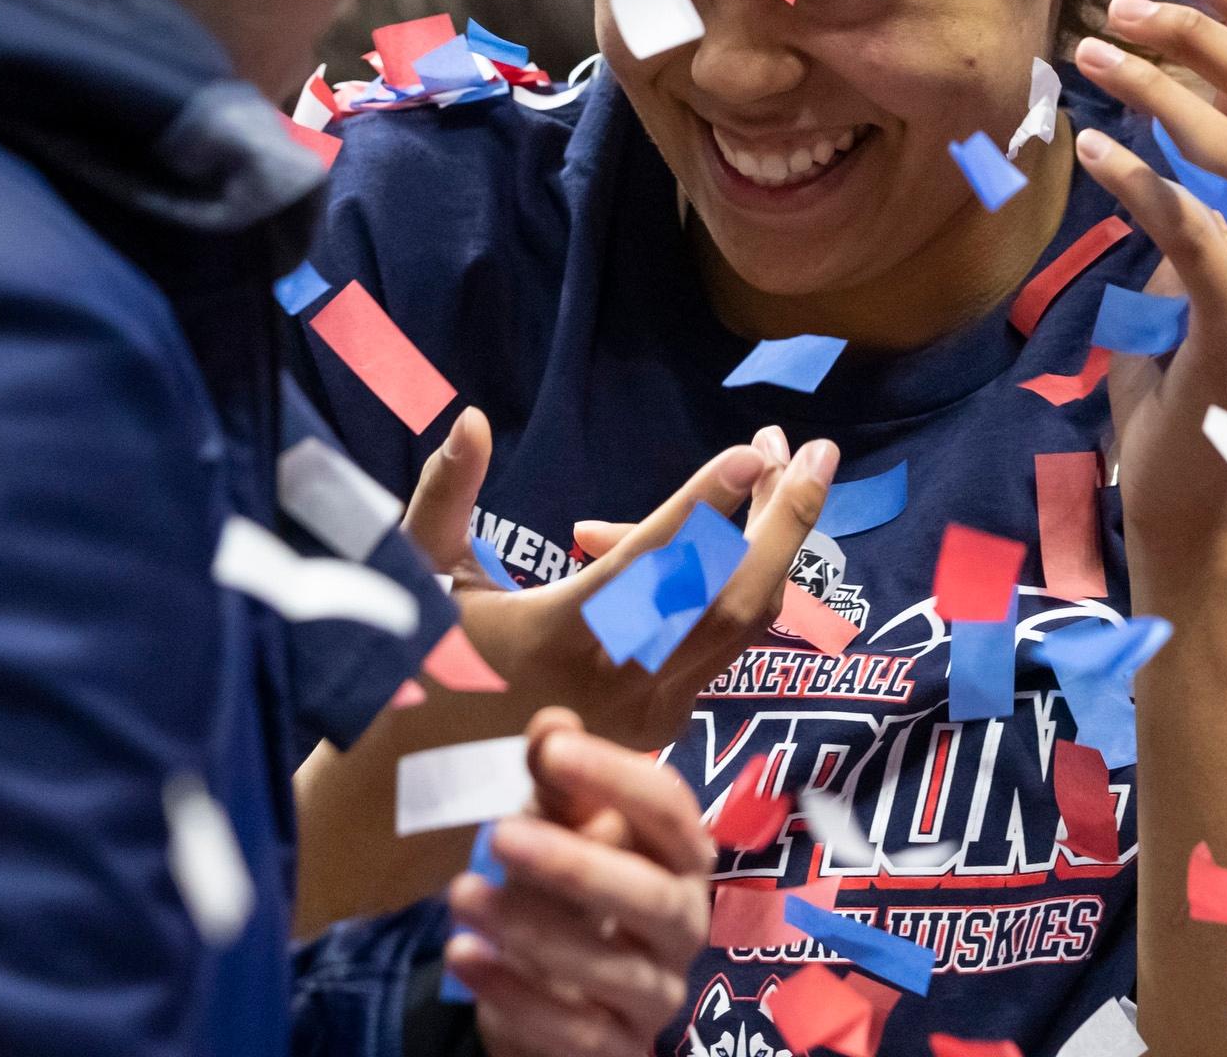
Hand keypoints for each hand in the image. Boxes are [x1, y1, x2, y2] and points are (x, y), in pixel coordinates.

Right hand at [403, 410, 838, 749]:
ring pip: (740, 624)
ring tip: (782, 472)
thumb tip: (476, 422)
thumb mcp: (416, 581)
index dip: (707, 504)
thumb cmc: (411, 677)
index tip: (755, 450)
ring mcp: (651, 712)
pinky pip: (717, 643)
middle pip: (730, 597)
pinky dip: (726, 583)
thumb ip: (446, 496)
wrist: (419, 804)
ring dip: (771, 546)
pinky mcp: (663, 725)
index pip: (653, 563)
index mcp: (558, 638)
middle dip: (784, 519)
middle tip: (815, 448)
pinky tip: (706, 534)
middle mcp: (620, 681)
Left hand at [448, 708, 711, 1056]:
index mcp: (680, 857)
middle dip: (575, 863)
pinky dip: (513, 992)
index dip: (617, 777)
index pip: (670, 810)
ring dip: (530, 928)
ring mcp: (657, 993)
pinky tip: (463, 954)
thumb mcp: (556, 832)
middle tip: (499, 833)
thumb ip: (557, 784)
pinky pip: (574, 1029)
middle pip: (650, 894)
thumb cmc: (565, 897)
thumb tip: (552, 721)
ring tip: (460, 893)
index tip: (552, 749)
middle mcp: (684, 923)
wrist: (557, 1002)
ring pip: (608, 966)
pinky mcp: (620, 1049)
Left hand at [1072, 0, 1226, 538]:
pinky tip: (1088, 146)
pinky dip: (1138, 178)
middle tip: (1119, 6)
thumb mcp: (1209, 246)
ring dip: (1157, 91)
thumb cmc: (1186, 355)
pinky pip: (1192, 228)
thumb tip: (1184, 78)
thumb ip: (1216, 176)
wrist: (1191, 479)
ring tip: (1087, 58)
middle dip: (1201, 35)